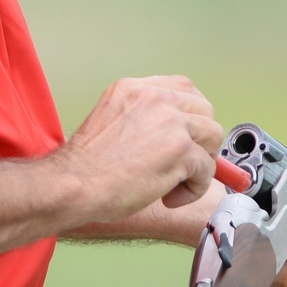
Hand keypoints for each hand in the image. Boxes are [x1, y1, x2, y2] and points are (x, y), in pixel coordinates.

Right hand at [58, 76, 224, 224]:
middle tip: (184, 164)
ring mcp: (171, 122)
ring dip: (200, 165)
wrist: (74, 184)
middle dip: (201, 139)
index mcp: (134, 89)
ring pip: (212, 137)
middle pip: (204, 110)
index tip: (186, 135)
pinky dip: (193, 189)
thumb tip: (178, 136)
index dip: (190, 115)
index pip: (182, 88)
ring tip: (175, 184)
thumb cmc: (86, 167)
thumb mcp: (112, 121)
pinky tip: (169, 198)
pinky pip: (207, 169)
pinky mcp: (181, 150)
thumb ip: (142, 120)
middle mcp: (155, 98)